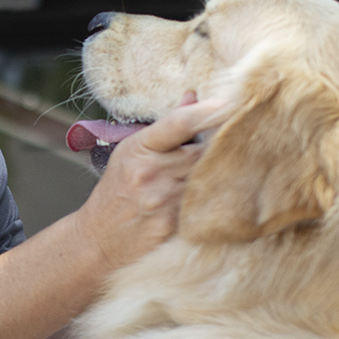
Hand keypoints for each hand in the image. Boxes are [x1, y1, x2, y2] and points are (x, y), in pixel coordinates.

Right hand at [72, 93, 227, 271]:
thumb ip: (165, 127)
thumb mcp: (131, 152)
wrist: (97, 241)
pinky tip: (220, 200)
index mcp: (140, 148)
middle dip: (223, 146)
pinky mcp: (175, 227)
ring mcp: (164, 201)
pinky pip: (209, 207)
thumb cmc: (116, 192)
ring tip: (232, 171)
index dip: (211, 110)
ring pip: (212, 178)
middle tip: (241, 141)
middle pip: (206, 150)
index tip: (234, 103)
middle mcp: (151, 173)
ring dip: (223, 174)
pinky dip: (217, 201)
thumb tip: (193, 97)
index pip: (182, 122)